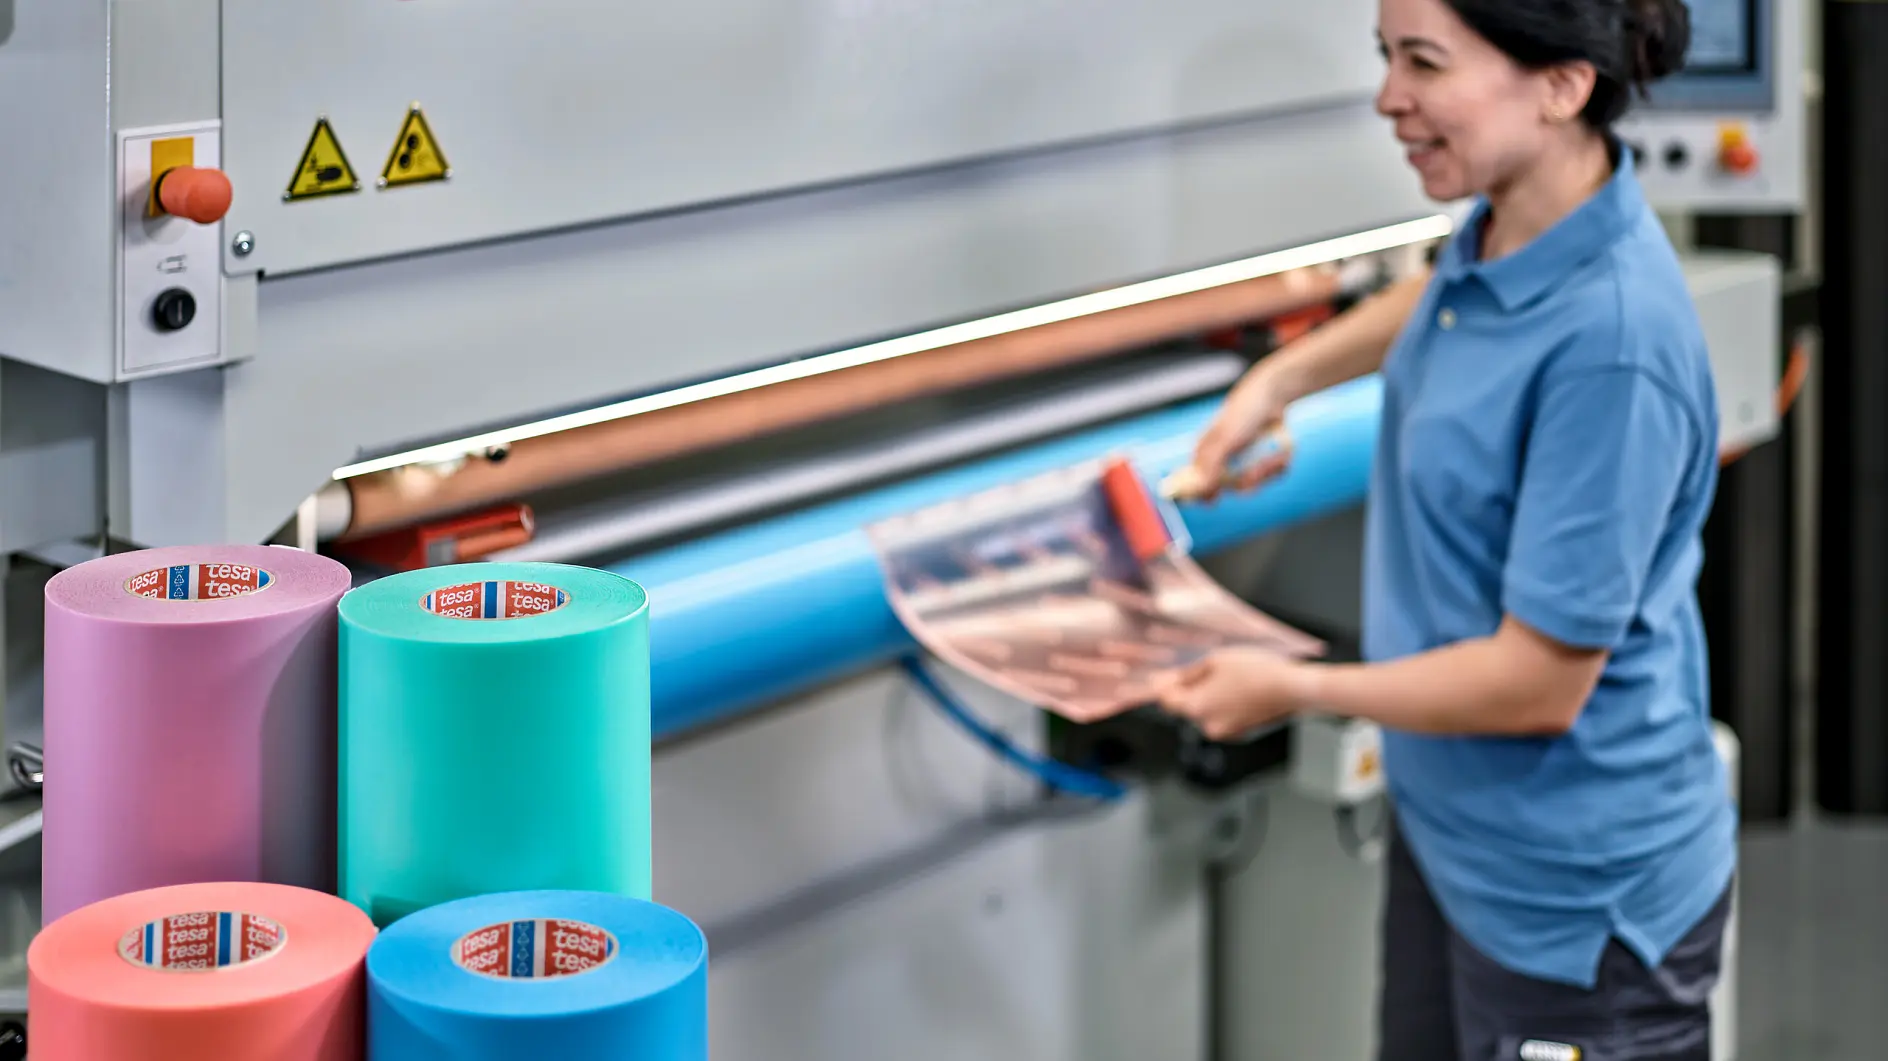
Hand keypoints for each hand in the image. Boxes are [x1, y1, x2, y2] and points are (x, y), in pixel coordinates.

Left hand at [1152, 648, 1312, 741]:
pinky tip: (1239, 688)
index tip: (1164, 675)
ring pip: (1206, 711)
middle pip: (1187, 707)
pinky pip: (1223, 716)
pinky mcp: (1241, 732)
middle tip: (1203, 668)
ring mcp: (1225, 732)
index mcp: (1196, 708)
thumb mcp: (1215, 661)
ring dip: (1209, 695)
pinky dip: (1225, 704)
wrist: (1291, 688)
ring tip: (1228, 675)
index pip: (1166, 701)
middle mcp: (1208, 726)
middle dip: (1190, 689)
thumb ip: (1187, 674)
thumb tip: (1167, 681)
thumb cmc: (1256, 672)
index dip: (1164, 686)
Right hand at [1170, 365, 1293, 501]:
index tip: (1213, 499)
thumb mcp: (1224, 439)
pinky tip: (1279, 453)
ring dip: (1266, 471)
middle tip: (1256, 470)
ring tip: (1272, 457)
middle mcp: (1225, 462)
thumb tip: (1197, 488)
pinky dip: (1277, 465)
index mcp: (1206, 456)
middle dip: (1248, 480)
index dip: (1204, 494)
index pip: (1196, 485)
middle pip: (1231, 489)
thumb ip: (1210, 465)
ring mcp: (1245, 463)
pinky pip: (1270, 476)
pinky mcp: (1263, 461)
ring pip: (1253, 483)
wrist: (1272, 396)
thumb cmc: (1242, 413)